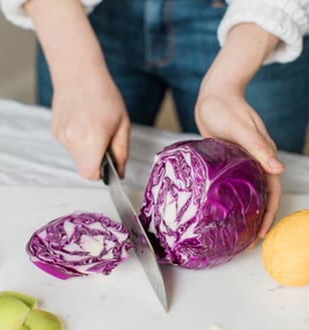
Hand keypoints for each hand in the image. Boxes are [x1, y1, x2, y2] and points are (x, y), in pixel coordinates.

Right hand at [51, 70, 129, 179]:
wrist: (78, 73)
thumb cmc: (104, 95)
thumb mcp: (122, 124)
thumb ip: (122, 153)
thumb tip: (119, 174)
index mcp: (92, 138)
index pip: (90, 174)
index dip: (101, 173)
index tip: (108, 165)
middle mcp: (72, 140)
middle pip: (84, 168)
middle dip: (96, 161)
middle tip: (104, 140)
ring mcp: (61, 136)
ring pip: (77, 158)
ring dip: (87, 150)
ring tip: (92, 128)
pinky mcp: (55, 131)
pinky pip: (70, 146)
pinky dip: (78, 141)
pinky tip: (82, 123)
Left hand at [195, 87, 283, 242]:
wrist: (213, 96)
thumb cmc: (226, 107)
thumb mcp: (241, 126)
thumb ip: (257, 146)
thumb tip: (278, 169)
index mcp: (262, 154)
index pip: (272, 189)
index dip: (270, 212)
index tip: (262, 232)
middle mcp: (254, 160)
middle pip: (261, 194)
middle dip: (258, 218)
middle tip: (247, 240)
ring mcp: (240, 160)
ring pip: (247, 190)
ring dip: (245, 210)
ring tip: (236, 230)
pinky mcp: (227, 159)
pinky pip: (232, 181)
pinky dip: (231, 195)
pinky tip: (221, 206)